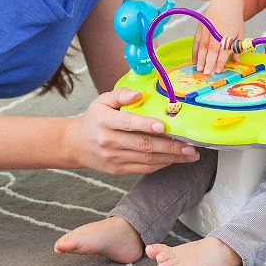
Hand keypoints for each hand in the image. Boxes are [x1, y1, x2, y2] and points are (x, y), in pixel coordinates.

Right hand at [64, 88, 199, 174]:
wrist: (75, 144)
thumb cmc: (94, 119)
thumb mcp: (102, 101)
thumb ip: (121, 94)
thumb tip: (139, 94)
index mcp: (104, 121)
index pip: (127, 123)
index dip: (145, 125)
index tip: (163, 126)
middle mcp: (109, 141)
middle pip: (143, 145)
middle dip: (170, 146)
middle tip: (190, 145)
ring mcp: (114, 158)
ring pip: (147, 159)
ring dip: (171, 158)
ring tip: (189, 154)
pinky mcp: (118, 170)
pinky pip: (143, 168)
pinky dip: (161, 164)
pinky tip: (174, 160)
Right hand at [192, 4, 245, 75]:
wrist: (226, 3)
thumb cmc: (235, 19)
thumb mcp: (240, 32)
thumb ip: (238, 47)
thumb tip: (236, 61)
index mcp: (228, 34)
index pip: (223, 51)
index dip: (220, 61)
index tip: (218, 71)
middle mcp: (216, 32)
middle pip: (211, 50)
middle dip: (208, 62)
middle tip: (206, 73)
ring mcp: (207, 29)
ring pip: (202, 46)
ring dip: (200, 58)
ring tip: (199, 69)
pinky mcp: (200, 27)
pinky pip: (196, 41)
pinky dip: (194, 51)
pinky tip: (194, 60)